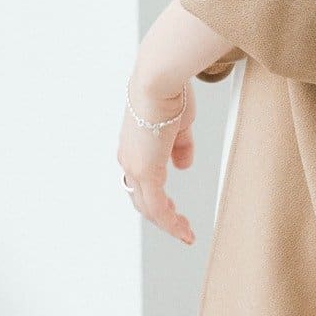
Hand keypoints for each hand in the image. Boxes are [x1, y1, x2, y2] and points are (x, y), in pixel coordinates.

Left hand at [117, 74, 195, 245]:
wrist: (159, 81)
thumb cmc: (169, 93)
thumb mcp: (180, 125)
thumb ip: (180, 147)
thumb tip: (183, 165)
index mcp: (134, 148)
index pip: (142, 182)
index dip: (158, 197)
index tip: (174, 209)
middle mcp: (129, 161)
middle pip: (141, 200)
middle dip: (162, 217)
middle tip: (180, 228)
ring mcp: (135, 167)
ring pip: (148, 207)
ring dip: (168, 223)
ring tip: (186, 234)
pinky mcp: (146, 171)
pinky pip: (158, 206)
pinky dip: (170, 222)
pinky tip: (183, 230)